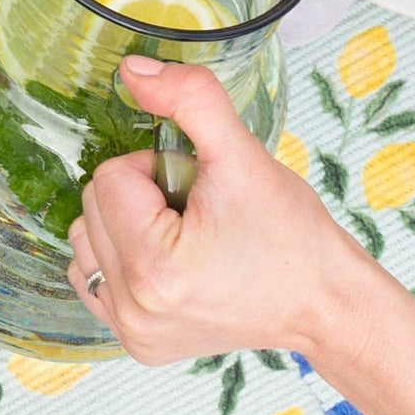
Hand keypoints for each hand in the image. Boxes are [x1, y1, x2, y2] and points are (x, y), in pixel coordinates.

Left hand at [67, 57, 384, 366]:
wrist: (327, 304)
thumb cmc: (293, 237)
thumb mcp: (243, 154)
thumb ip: (190, 98)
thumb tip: (131, 70)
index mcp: (153, 267)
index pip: (108, 178)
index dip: (154, 170)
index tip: (198, 191)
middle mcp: (134, 309)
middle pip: (92, 207)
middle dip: (141, 197)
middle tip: (198, 216)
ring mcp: (132, 332)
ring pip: (87, 238)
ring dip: (127, 226)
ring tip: (185, 239)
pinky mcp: (138, 344)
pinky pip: (94, 275)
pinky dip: (121, 258)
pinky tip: (169, 262)